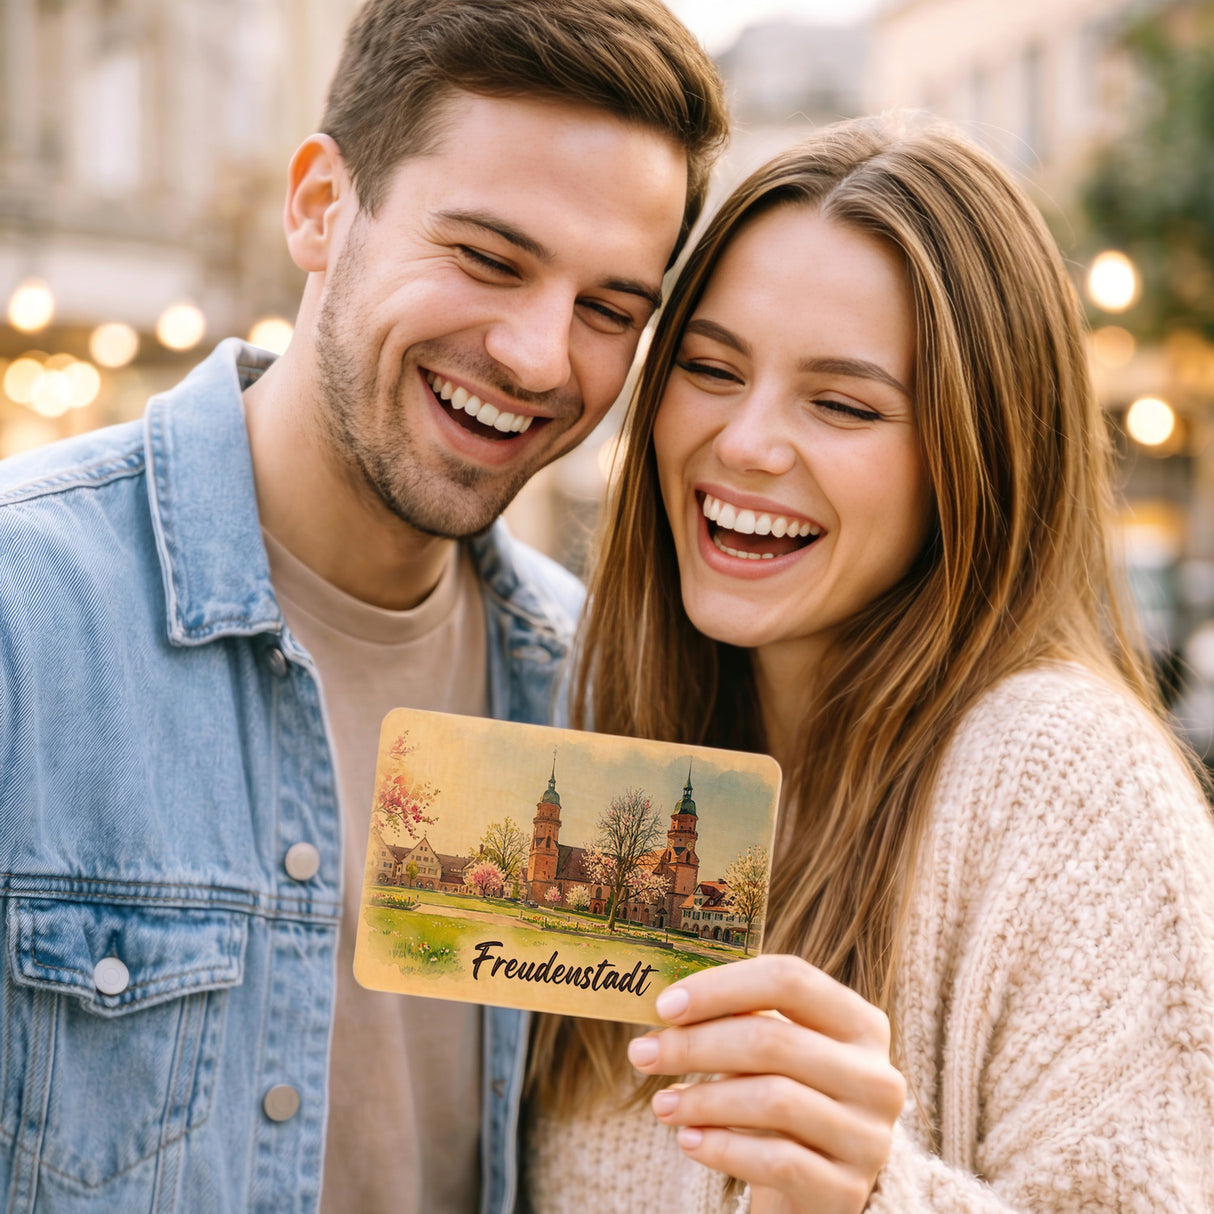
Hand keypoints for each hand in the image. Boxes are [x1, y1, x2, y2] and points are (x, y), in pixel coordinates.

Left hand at [627, 954, 904, 1213]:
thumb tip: (665, 1003)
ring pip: (774, 1100)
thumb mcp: (774, 1052)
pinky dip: (723, 1148)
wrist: (816, 1185)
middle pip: (775, 1039)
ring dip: (703, 1099)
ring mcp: (868, 1135)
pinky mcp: (847, 1188)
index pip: (789, 979)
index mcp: (860, 1022)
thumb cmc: (783, 1097)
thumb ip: (737, 1019)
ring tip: (661, 1104)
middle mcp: (876, 1074)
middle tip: (643, 1053)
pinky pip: (777, 1161)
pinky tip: (688, 1141)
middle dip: (697, 1045)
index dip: (721, 987)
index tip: (665, 1005)